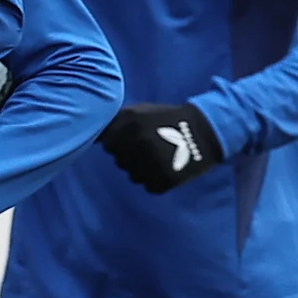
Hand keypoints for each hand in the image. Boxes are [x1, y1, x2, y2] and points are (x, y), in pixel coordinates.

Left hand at [99, 101, 220, 191]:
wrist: (204, 130)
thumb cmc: (167, 118)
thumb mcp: (139, 111)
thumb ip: (115, 122)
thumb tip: (93, 137)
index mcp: (131, 125)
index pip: (108, 145)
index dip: (119, 142)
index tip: (133, 138)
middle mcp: (139, 144)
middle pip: (120, 161)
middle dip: (131, 155)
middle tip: (151, 146)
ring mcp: (151, 163)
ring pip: (133, 176)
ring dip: (143, 169)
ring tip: (161, 155)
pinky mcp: (165, 180)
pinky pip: (149, 186)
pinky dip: (157, 180)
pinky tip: (168, 166)